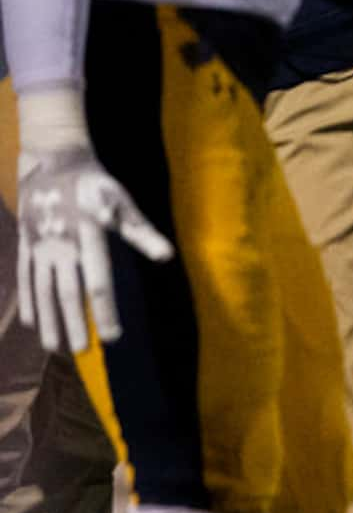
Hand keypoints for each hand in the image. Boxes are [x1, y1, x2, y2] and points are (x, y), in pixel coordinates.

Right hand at [14, 89, 174, 354]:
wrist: (52, 160)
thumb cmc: (96, 185)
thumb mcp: (122, 202)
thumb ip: (142, 233)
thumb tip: (168, 257)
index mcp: (89, 234)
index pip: (99, 281)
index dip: (105, 310)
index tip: (113, 336)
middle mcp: (62, 243)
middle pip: (68, 291)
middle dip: (75, 323)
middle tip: (82, 351)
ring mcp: (40, 245)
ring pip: (43, 290)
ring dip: (48, 320)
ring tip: (56, 348)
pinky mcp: (26, 244)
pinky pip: (25, 278)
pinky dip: (28, 302)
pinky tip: (32, 324)